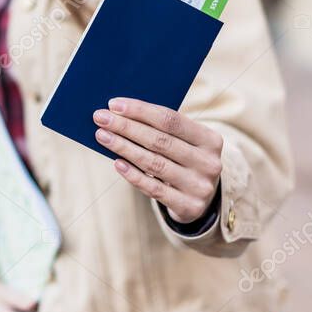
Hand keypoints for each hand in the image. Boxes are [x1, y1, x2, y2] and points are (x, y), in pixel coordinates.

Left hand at [93, 97, 222, 223]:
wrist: (203, 199)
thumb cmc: (184, 160)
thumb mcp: (183, 142)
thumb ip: (161, 129)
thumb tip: (119, 114)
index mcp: (210, 139)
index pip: (170, 120)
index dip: (140, 111)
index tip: (113, 104)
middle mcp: (209, 163)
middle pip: (160, 141)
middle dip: (126, 127)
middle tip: (101, 118)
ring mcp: (200, 187)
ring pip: (154, 164)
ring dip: (124, 148)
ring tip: (103, 136)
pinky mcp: (189, 207)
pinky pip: (154, 189)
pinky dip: (133, 175)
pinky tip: (117, 163)